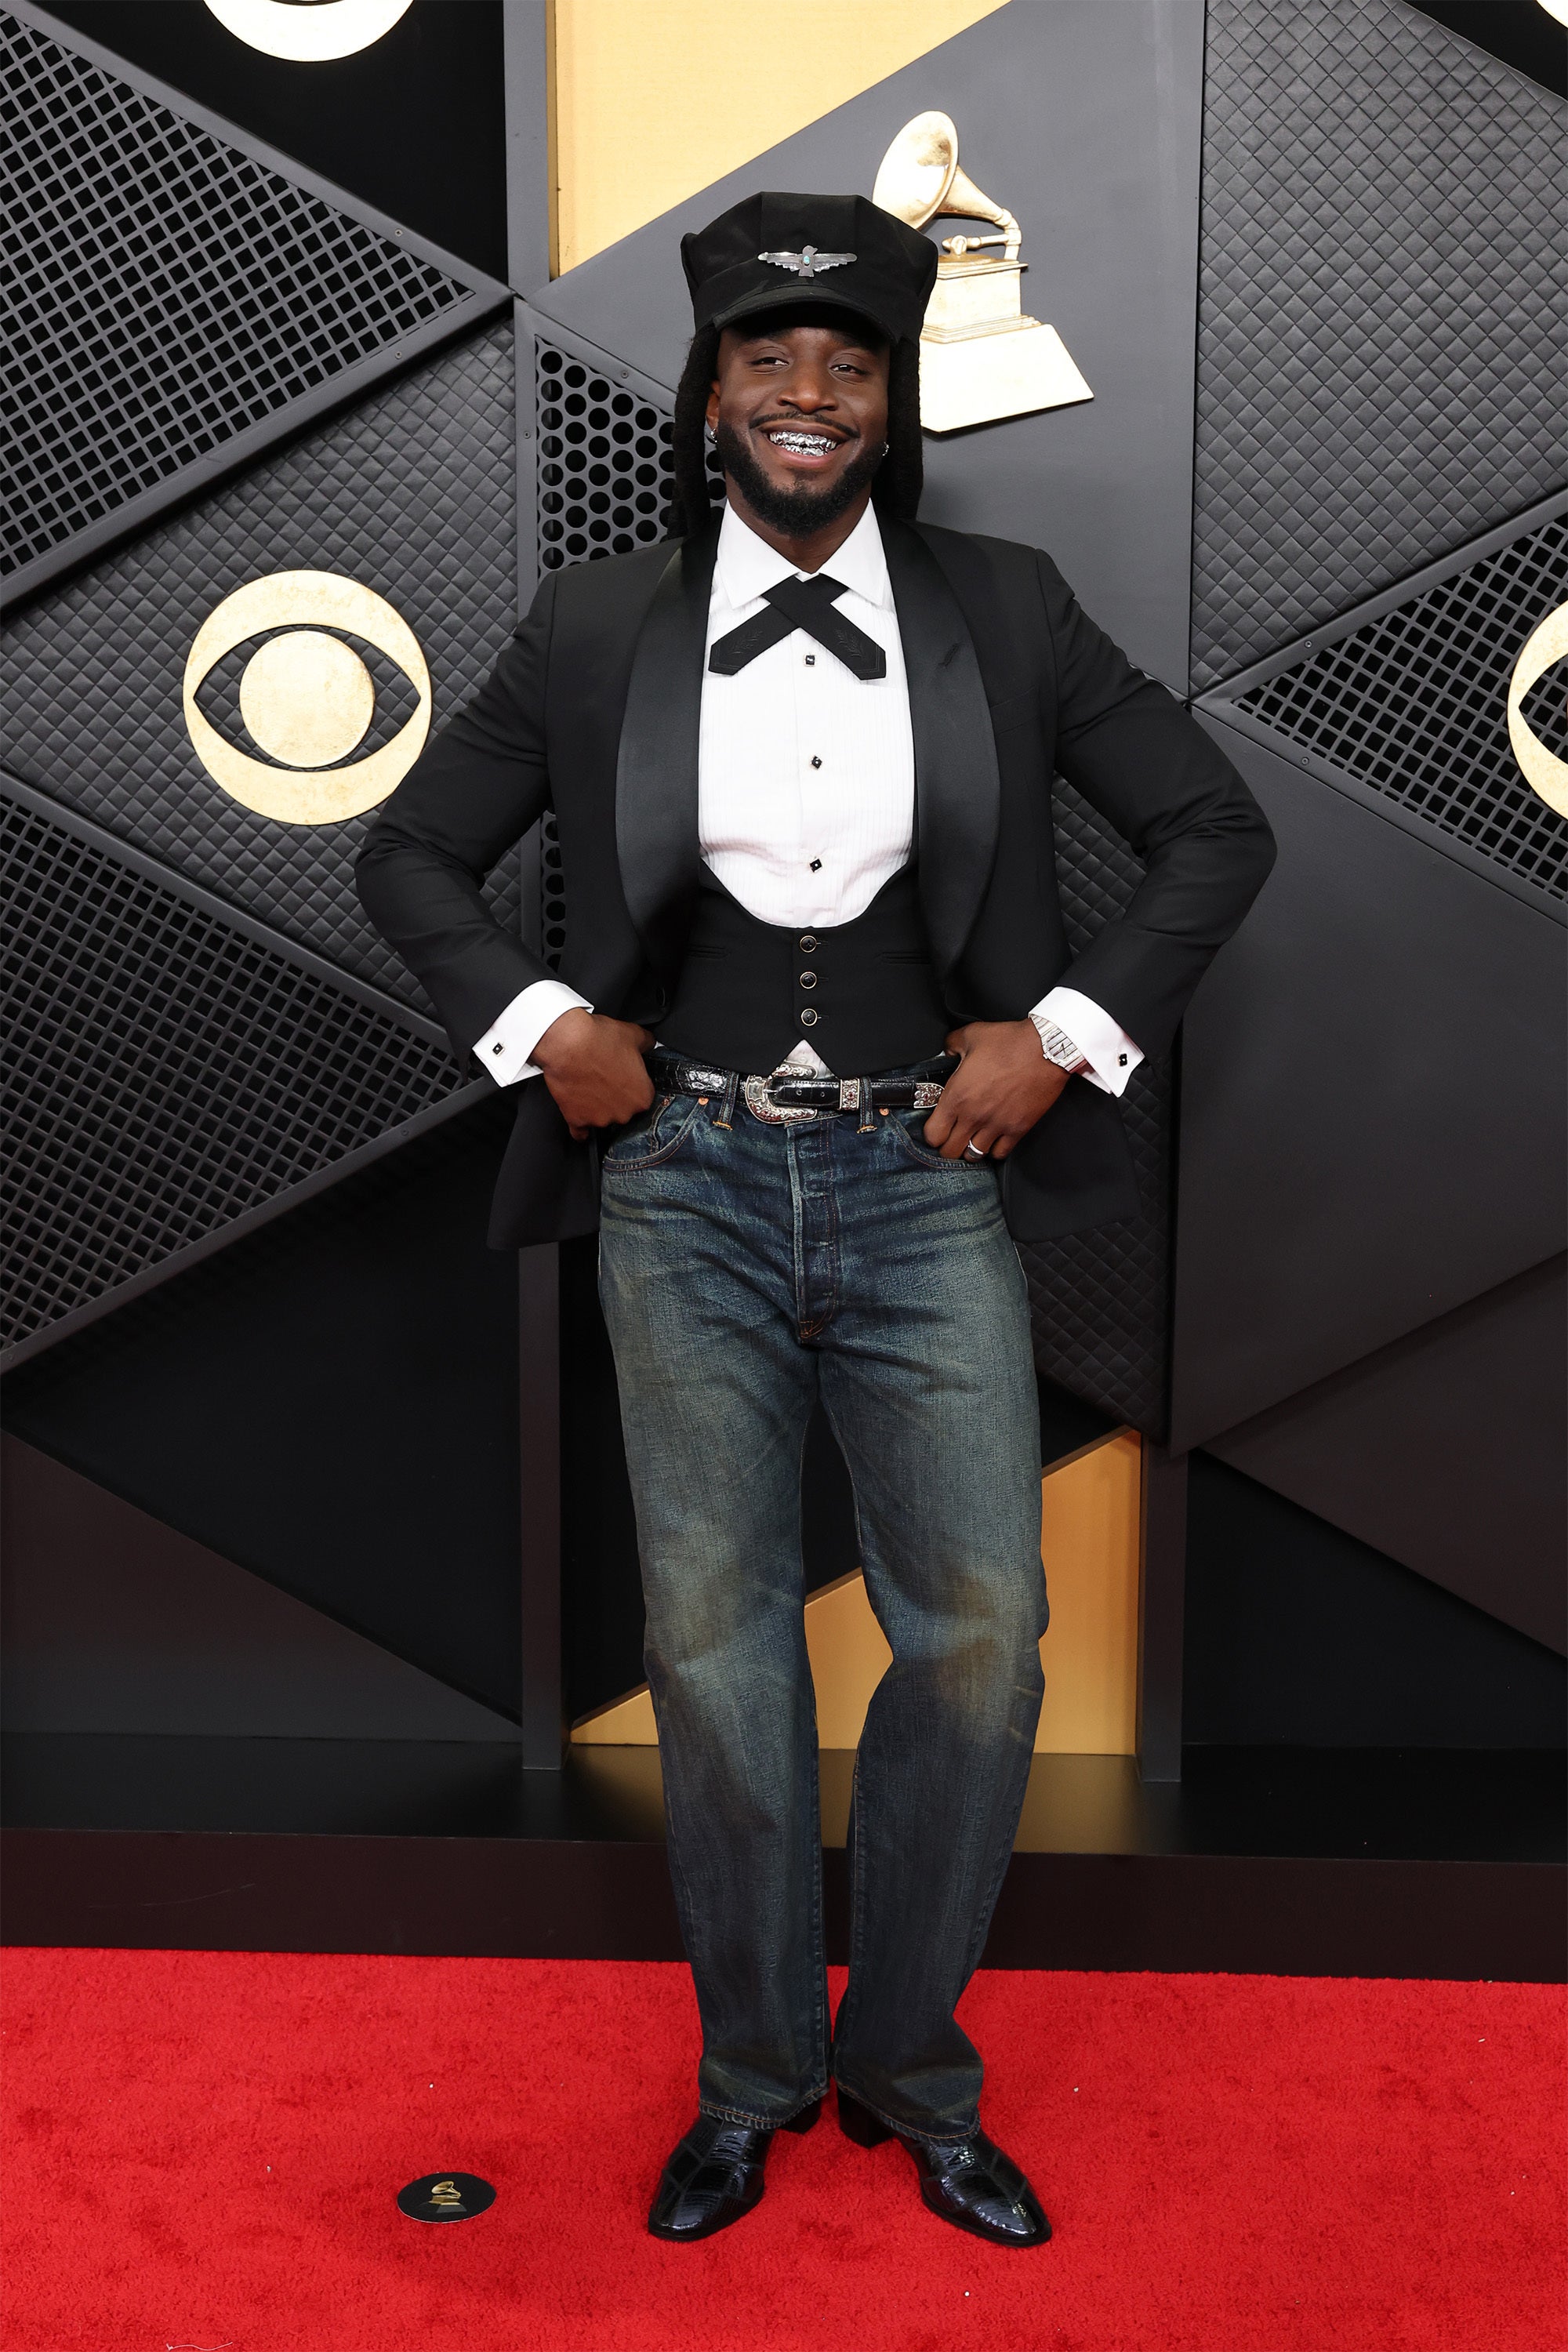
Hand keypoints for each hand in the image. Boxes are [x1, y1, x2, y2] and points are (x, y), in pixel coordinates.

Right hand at [532, 1008, 654, 1140]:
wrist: (567, 1043)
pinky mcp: (576, 1120)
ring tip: (588, 1086)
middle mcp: (623, 1113)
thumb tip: (650, 1043)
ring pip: (602, 1119)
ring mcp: (599, 1120)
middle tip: (605, 1079)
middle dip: (615, 1098)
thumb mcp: (634, 1035)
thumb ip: (647, 1043)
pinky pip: (579, 1132)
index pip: (642, 1098)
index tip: (624, 1078)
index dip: (632, 1086)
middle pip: (623, 1111)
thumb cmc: (599, 1040)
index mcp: (642, 1097)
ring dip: (597, 1108)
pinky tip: (580, 1117)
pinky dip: (580, 1127)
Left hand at [922, 1020, 1070, 1160]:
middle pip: (950, 1152)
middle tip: (952, 1135)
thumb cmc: (1009, 1042)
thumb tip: (946, 1052)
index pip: (933, 1134)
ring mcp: (997, 1125)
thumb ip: (951, 1045)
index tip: (937, 1126)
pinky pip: (1000, 1154)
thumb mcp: (971, 1035)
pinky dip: (994, 1150)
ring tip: (972, 1138)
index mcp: (957, 1096)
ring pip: (974, 1155)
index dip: (932, 1134)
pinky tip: (993, 1139)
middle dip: (948, 1145)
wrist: (1047, 1049)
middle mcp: (974, 1116)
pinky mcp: (1018, 1129)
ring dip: (970, 1149)